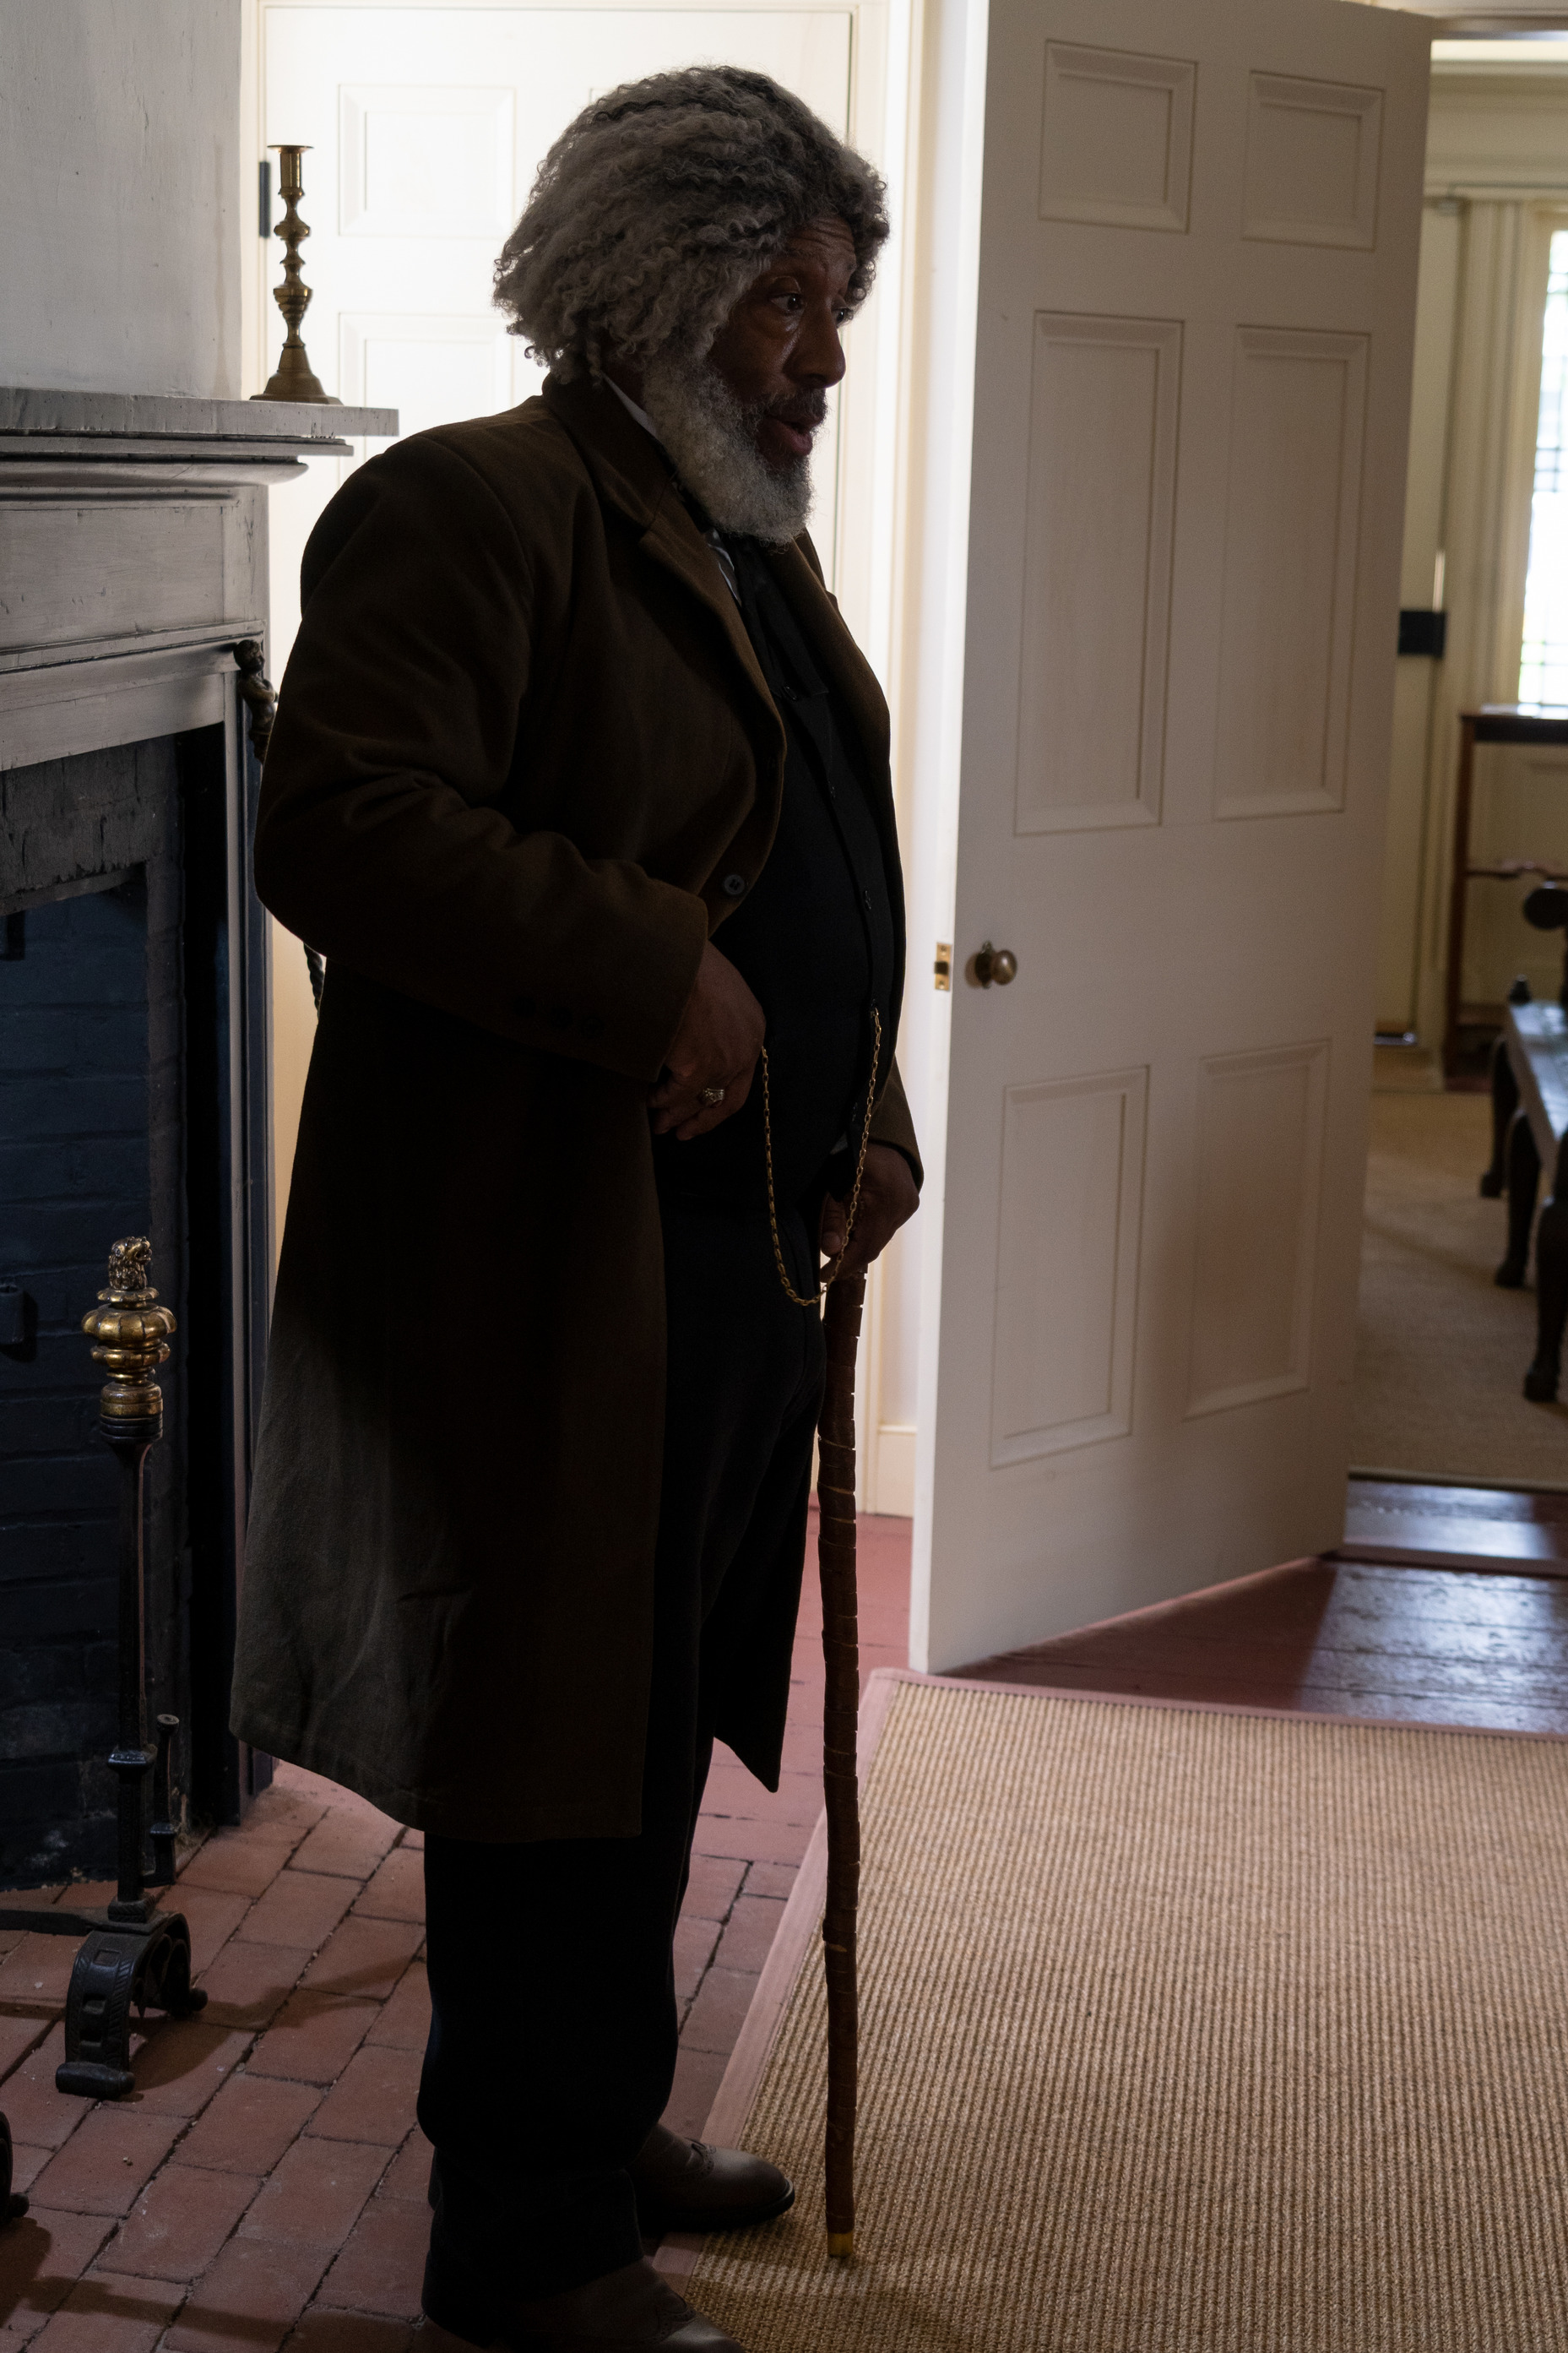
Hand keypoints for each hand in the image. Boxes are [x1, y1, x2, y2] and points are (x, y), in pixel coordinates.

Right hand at [649, 942, 765, 1139]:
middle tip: (682, 1131)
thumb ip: (714, 1011)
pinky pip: (676, 1094)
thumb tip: (695, 1030)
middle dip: (701, 1119)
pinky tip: (648, 1100)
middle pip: (726, 1098)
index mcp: (754, 1025)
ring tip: (659, 1123)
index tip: (704, 1109)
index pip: (742, 1074)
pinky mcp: (698, 1068)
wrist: (672, 954)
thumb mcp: (715, 982)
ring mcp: (724, 1061)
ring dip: (675, 1115)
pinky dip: (660, 1100)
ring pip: (698, 1100)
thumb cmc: (686, 958)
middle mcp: (745, 1048)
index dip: (721, 1097)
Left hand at [819, 1143, 918, 1280]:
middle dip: (850, 1258)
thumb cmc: (851, 1157)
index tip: (825, 1276)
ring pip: (881, 1238)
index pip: (866, 1246)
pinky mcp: (909, 1204)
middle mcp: (902, 1204)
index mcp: (884, 1198)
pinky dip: (870, 1234)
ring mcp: (908, 1205)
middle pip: (875, 1246)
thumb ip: (832, 1219)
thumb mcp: (834, 1186)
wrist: (878, 1135)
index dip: (845, 1265)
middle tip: (829, 1268)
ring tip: (839, 1251)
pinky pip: (887, 1227)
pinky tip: (854, 1234)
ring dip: (860, 1246)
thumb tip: (831, 1251)